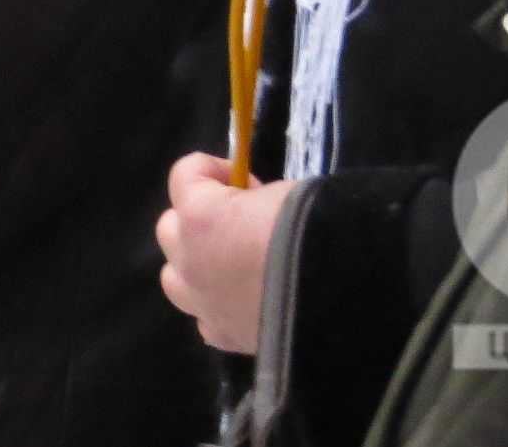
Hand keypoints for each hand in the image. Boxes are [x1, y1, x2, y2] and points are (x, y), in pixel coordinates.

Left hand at [154, 152, 294, 354]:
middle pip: (171, 228)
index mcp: (199, 216)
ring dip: (196, 264)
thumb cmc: (309, 229)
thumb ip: (252, 200)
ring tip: (234, 263)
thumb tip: (254, 210)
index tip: (247, 183)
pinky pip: (205, 318)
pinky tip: (246, 301)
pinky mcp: (223, 337)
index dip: (215, 171)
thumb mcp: (282, 193)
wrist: (337, 293)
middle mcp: (188, 260)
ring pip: (175, 278)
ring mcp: (201, 303)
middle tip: (241, 222)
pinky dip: (218, 306)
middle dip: (199, 219)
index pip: (184, 174)